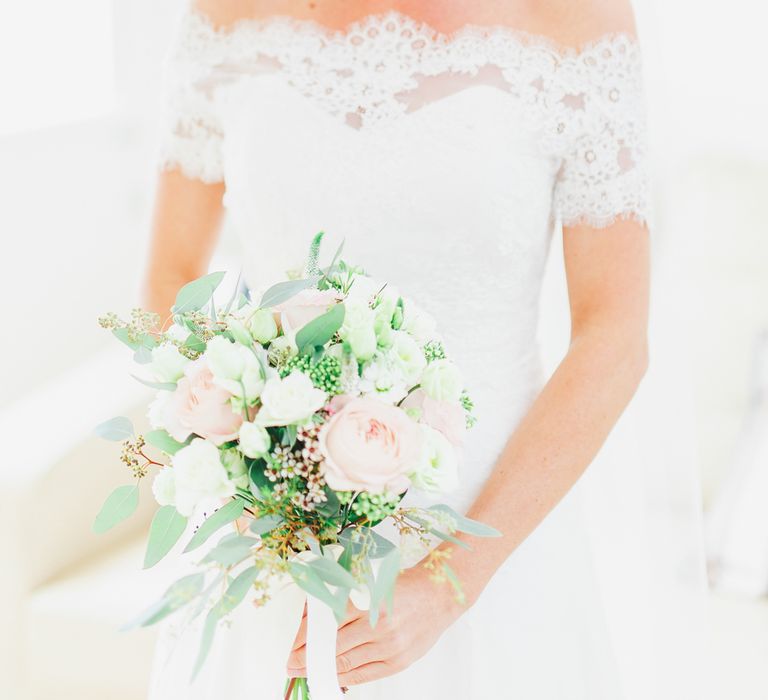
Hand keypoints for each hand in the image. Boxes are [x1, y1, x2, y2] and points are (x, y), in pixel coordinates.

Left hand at [286, 565, 461, 686]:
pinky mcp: (397, 662)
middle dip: (308, 657)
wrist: (437, 597)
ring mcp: (388, 646)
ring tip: (307, 671)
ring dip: (323, 669)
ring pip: (346, 663)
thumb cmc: (402, 587)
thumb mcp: (369, 584)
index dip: (305, 637)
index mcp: (367, 602)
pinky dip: (345, 678)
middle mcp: (376, 625)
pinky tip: (332, 677)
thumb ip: (342, 598)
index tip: (291, 645)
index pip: (326, 623)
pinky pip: (364, 675)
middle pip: (333, 646)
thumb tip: (312, 614)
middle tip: (292, 662)